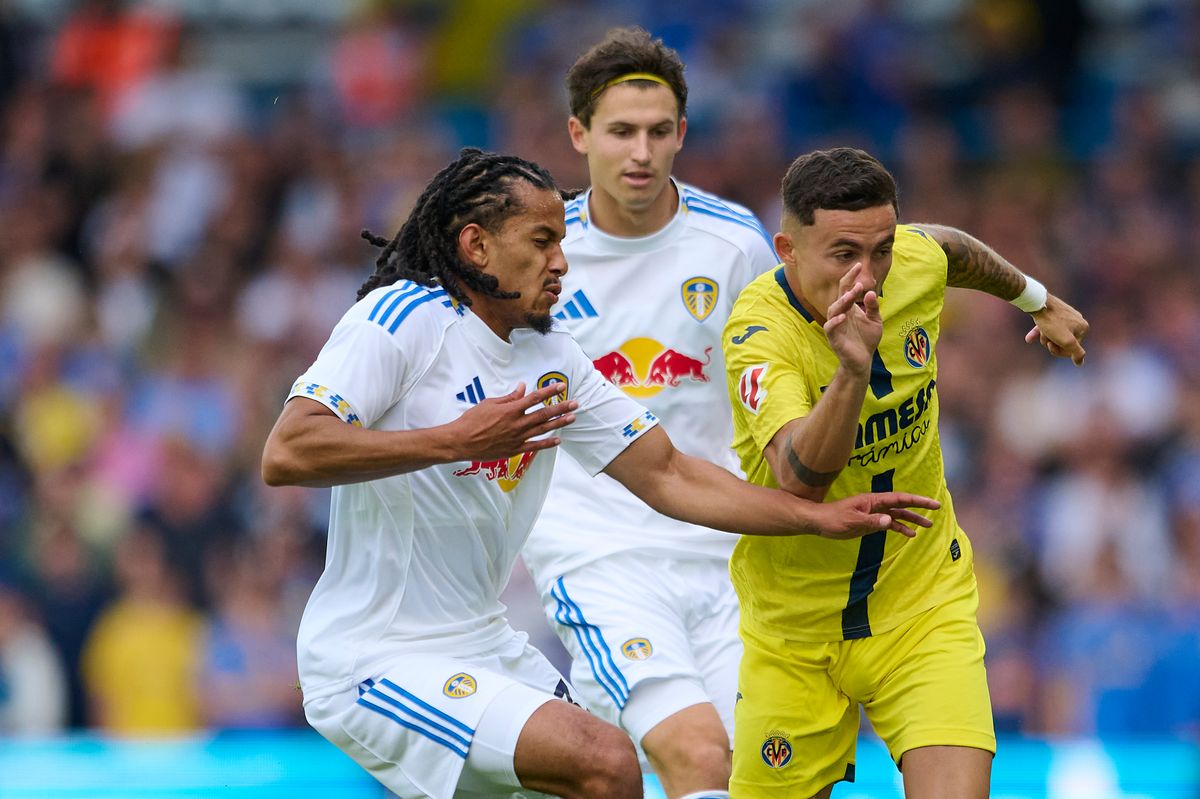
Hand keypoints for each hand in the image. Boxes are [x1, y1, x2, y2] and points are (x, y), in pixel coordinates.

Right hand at [448, 382, 576, 459]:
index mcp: (511, 410)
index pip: (535, 398)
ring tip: (572, 418)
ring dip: (559, 423)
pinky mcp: (514, 449)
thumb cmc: (472, 420)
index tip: (561, 386)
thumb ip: (509, 397)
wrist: (461, 442)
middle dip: (561, 408)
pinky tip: (558, 440)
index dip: (549, 391)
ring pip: (543, 429)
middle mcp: (517, 424)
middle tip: (575, 403)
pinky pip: (534, 446)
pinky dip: (547, 444)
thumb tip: (522, 388)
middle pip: (544, 414)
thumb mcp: (489, 403)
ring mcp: (517, 438)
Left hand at [815, 492, 940, 539]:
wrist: (819, 522)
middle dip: (919, 507)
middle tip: (936, 509)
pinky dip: (899, 528)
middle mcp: (875, 505)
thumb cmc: (833, 519)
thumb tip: (890, 520)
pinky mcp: (870, 522)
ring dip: (912, 520)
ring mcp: (873, 513)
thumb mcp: (852, 521)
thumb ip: (871, 521)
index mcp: (873, 500)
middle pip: (902, 505)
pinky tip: (909, 535)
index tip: (932, 502)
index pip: (899, 498)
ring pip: (897, 515)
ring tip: (928, 526)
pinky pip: (889, 524)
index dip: (917, 500)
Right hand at [824, 262, 882, 375]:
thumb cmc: (866, 340)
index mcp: (850, 308)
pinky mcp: (834, 338)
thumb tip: (870, 293)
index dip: (851, 277)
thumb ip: (873, 307)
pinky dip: (835, 322)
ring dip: (842, 301)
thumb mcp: (875, 320)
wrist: (862, 361)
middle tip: (857, 279)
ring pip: (833, 309)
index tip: (858, 265)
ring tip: (851, 295)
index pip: (847, 288)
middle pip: (840, 296)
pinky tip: (843, 317)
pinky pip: (830, 328)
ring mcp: (836, 326)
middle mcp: (841, 314)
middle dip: (846, 286)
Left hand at [1026, 294, 1088, 365]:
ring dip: (1044, 337)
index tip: (1050, 345)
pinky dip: (1039, 331)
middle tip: (1045, 338)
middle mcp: (1078, 320)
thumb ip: (1076, 352)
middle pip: (1063, 341)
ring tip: (1040, 332)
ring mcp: (1067, 315)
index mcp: (1083, 328)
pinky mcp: (1055, 312)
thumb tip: (1080, 363)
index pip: (1072, 349)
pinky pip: (1048, 326)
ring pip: (1054, 334)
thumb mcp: (1066, 341)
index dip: (1058, 351)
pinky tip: (1029, 338)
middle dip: (1051, 343)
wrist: (1038, 302)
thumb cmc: (1052, 322)